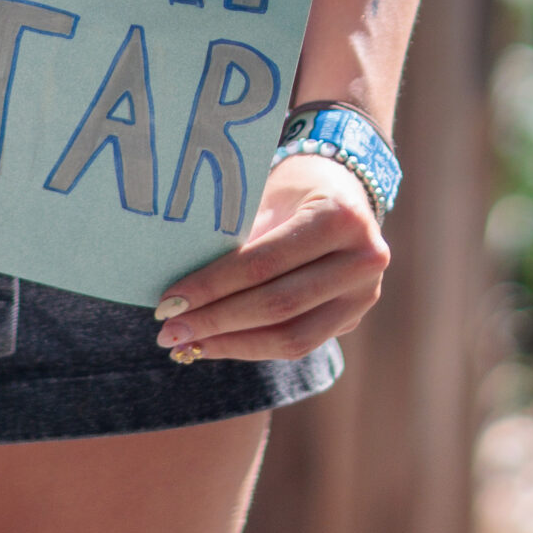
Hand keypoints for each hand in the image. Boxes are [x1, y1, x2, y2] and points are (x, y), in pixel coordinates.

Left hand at [152, 153, 388, 363]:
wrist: (344, 188)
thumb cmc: (295, 186)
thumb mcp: (265, 194)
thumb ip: (236, 238)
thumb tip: (182, 289)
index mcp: (340, 217)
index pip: (265, 262)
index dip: (213, 285)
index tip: (169, 301)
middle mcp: (363, 260)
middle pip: (278, 305)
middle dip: (217, 321)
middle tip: (169, 331)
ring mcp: (363, 295)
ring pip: (291, 337)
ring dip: (232, 344)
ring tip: (187, 344)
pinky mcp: (352, 319)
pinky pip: (299, 344)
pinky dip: (253, 346)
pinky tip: (217, 343)